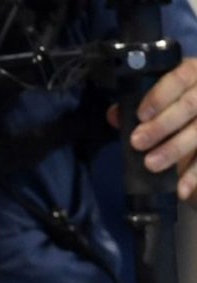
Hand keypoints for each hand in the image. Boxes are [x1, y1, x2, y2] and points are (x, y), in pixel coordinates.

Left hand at [108, 57, 196, 199]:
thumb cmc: (178, 101)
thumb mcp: (163, 95)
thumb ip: (139, 103)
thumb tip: (115, 114)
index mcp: (194, 72)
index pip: (181, 77)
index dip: (160, 95)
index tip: (141, 115)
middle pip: (190, 105)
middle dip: (162, 125)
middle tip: (137, 142)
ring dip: (176, 148)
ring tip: (152, 164)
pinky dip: (195, 175)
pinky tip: (182, 189)